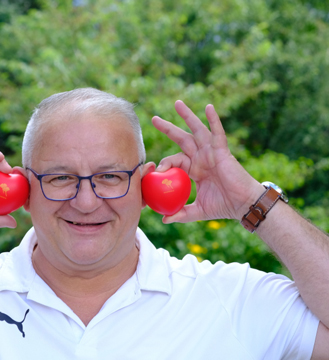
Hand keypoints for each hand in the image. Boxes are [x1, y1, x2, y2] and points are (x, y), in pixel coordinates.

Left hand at [152, 101, 263, 223]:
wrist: (242, 205)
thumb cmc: (222, 207)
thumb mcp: (196, 211)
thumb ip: (180, 214)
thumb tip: (163, 220)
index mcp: (194, 169)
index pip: (175, 160)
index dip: (164, 163)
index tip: (154, 170)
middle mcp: (201, 158)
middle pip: (182, 139)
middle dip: (168, 128)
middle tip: (154, 118)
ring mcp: (211, 153)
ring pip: (197, 130)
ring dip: (187, 116)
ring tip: (177, 103)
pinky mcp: (222, 151)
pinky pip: (217, 133)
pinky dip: (213, 120)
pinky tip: (208, 107)